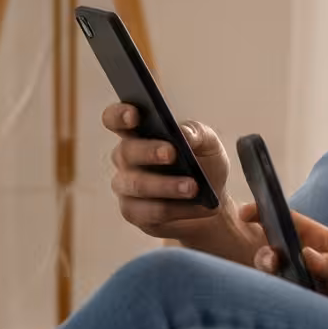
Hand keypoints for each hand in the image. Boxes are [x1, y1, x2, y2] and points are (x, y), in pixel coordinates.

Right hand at [103, 105, 242, 254]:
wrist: (212, 202)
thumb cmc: (204, 165)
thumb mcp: (208, 144)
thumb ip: (197, 133)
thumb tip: (184, 134)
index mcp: (138, 133)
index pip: (115, 119)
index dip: (119, 115)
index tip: (134, 115)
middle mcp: (126, 158)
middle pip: (125, 151)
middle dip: (149, 152)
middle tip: (172, 153)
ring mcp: (126, 187)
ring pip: (136, 185)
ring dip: (165, 185)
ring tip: (193, 187)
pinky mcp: (134, 213)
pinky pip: (148, 212)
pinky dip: (176, 209)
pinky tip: (196, 206)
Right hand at [242, 203, 327, 328]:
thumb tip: (306, 256)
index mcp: (321, 242)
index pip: (289, 221)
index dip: (265, 213)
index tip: (246, 213)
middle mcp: (307, 262)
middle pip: (273, 251)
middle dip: (264, 254)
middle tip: (271, 262)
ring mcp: (304, 286)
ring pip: (273, 278)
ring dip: (268, 279)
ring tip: (278, 283)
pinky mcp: (305, 309)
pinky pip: (283, 302)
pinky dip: (275, 302)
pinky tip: (278, 305)